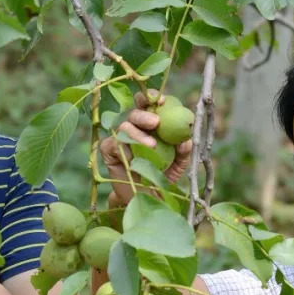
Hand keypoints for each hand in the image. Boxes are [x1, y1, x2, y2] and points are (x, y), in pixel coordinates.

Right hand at [100, 90, 192, 206]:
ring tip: (152, 146)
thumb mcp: (179, 163)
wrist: (147, 197)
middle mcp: (134, 127)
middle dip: (144, 114)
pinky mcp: (108, 151)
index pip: (148, 103)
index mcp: (151, 123)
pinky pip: (112, 144)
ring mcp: (119, 137)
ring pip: (123, 127)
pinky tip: (132, 160)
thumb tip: (185, 140)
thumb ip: (184, 150)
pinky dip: (123, 150)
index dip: (152, 97)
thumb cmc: (163, 175)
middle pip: (134, 111)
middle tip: (156, 122)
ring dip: (138, 135)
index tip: (162, 101)